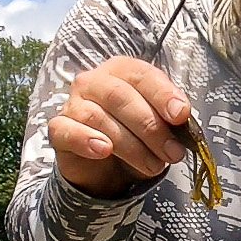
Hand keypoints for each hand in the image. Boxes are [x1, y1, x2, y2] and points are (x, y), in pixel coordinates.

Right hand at [47, 56, 191, 197]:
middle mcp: (94, 81)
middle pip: (120, 96)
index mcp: (122, 71)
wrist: (106, 169)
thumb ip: (170, 118)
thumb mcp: (159, 126)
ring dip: (131, 145)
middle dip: (151, 127)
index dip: (162, 94)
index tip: (181, 115)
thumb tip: (182, 116)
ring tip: (153, 166)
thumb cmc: (136, 137)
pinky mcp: (59, 129)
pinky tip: (104, 151)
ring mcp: (73, 103)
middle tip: (172, 153)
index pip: (141, 74)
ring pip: (99, 117)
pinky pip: (68, 131)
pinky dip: (86, 140)